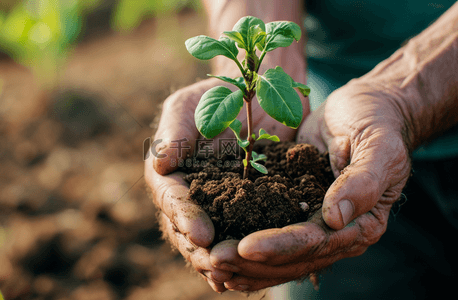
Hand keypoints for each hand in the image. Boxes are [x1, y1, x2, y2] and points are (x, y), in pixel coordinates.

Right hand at [145, 76, 301, 291]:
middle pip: (188, 230)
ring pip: (213, 240)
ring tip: (231, 277)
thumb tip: (159, 164)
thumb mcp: (189, 106)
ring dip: (220, 260)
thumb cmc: (216, 95)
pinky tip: (254, 271)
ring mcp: (218, 204)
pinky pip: (242, 234)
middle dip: (201, 250)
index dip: (186, 218)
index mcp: (171, 173)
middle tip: (217, 264)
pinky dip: (243, 254)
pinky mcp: (245, 206)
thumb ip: (174, 134)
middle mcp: (191, 194)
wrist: (256, 94)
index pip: (174, 200)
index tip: (201, 234)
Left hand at [209, 82, 411, 290]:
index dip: (280, 247)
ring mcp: (315, 224)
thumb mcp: (378, 145)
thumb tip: (335, 219)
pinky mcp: (297, 210)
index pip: (315, 242)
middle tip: (213, 261)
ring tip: (209, 263)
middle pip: (292, 258)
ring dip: (244, 263)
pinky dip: (246, 245)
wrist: (368, 108)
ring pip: (278, 256)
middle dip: (252, 263)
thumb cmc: (377, 122)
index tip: (244, 248)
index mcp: (361, 223)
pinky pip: (270, 234)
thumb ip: (363, 181)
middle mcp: (338, 233)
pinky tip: (218, 248)